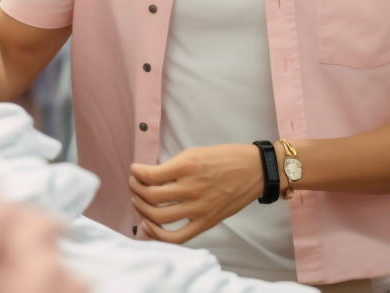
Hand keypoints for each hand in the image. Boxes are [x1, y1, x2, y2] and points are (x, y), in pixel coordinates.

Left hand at [128, 144, 262, 243]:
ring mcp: (198, 208)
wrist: (255, 170)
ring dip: (142, 209)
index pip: (150, 176)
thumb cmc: (225, 158)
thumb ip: (174, 166)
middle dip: (136, 190)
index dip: (137, 173)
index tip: (135, 170)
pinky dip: (158, 234)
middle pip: (150, 197)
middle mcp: (191, 188)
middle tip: (134, 184)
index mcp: (187, 166)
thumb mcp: (196, 152)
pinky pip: (176, 237)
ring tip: (139, 201)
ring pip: (158, 217)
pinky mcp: (206, 222)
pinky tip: (149, 225)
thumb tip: (149, 177)